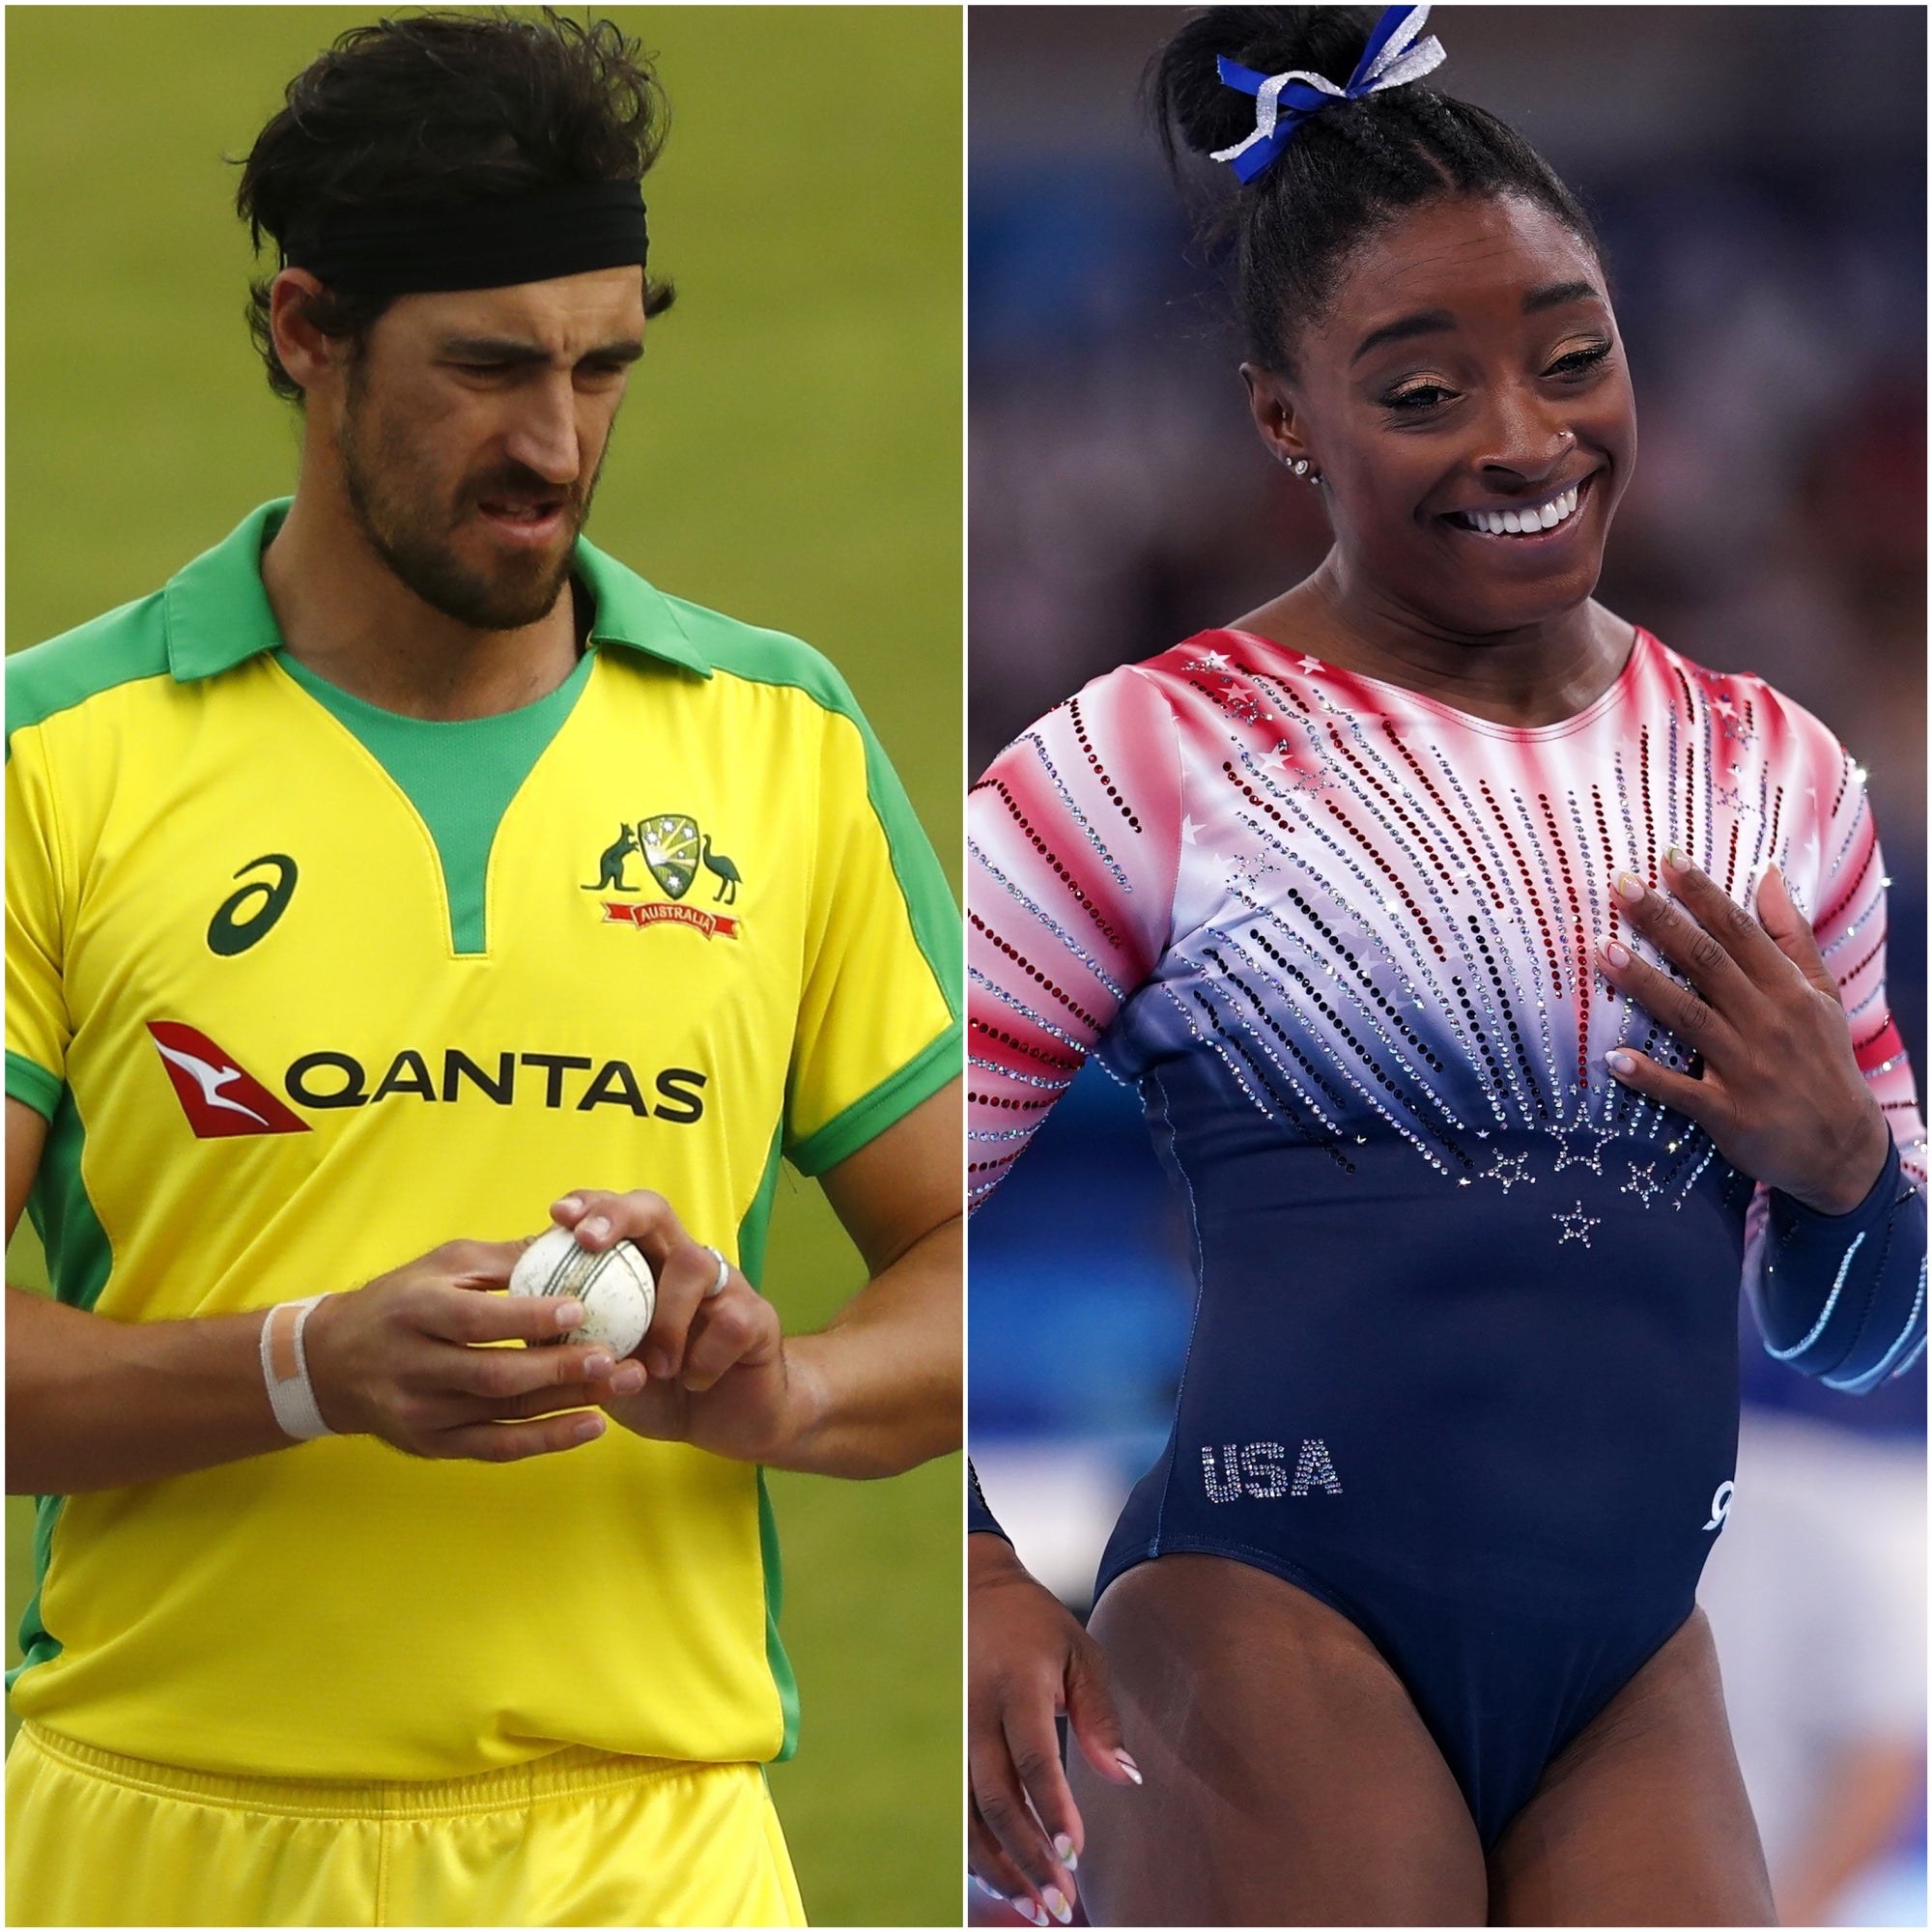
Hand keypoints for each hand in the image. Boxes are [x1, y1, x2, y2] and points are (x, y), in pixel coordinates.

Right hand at [302, 1241, 642, 1459]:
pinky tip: (591, 1425)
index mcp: (415, 1311)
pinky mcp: (432, 1445)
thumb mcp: (443, 1265)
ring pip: (502, 1413)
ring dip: (567, 1403)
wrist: (332, 1362)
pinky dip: (546, 1440)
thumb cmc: (401, 1301)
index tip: (582, 1310)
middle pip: (494, 1375)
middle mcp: (413, 1366)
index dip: (530, 1319)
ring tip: (620, 1385)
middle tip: (615, 1356)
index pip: (476, 1320)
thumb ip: (506, 1259)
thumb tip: (573, 1241)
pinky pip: (496, 1447)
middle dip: (560, 1369)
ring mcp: (421, 1413)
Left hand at [548, 1189, 799, 1463]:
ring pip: (695, 1264)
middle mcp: (683, 1263)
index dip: (589, 1207)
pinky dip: (705, 1357)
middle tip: (589, 1239)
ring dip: (666, 1316)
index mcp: (645, 1267)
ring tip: (654, 1367)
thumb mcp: (606, 1371)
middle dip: (619, 1215)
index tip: (557, 1215)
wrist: (732, 1422)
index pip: (615, 1217)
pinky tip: (695, 1383)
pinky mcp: (758, 1317)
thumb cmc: (661, 1391)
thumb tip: (524, 1325)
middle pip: (655, 1211)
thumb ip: (574, 1349)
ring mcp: (725, 1286)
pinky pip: (732, 1321)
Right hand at [969, 1533, 1139, 1925]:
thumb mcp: (1081, 1653)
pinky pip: (958, 1809)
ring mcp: (953, 1731)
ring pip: (969, 1813)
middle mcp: (975, 1711)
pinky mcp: (946, 1747)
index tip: (1073, 1853)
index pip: (1031, 1755)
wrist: (972, 1591)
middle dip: (1028, 1855)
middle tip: (1060, 1902)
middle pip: (996, 1797)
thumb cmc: (1036, 1626)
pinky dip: (980, 1851)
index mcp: (1015, 1683)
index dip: (1051, 1807)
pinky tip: (1006, 1881)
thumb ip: (1100, 1717)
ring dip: (1001, 1866)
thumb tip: (1126, 1779)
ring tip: (1037, 1907)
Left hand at [1595, 849, 1889, 1213]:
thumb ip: (1790, 936)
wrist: (1844, 1151)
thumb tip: (1767, 874)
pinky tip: (1613, 1058)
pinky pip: (1683, 1093)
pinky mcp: (1730, 1114)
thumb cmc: (1822, 1061)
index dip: (1703, 894)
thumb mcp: (1821, 995)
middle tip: (1620, 887)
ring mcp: (1748, 1069)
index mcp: (1788, 990)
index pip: (1740, 932)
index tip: (1665, 859)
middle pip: (1708, 963)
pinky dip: (1649, 1076)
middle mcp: (1768, 1022)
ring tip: (1602, 952)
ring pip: (1689, 1017)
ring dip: (1645, 984)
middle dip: (1664, 923)